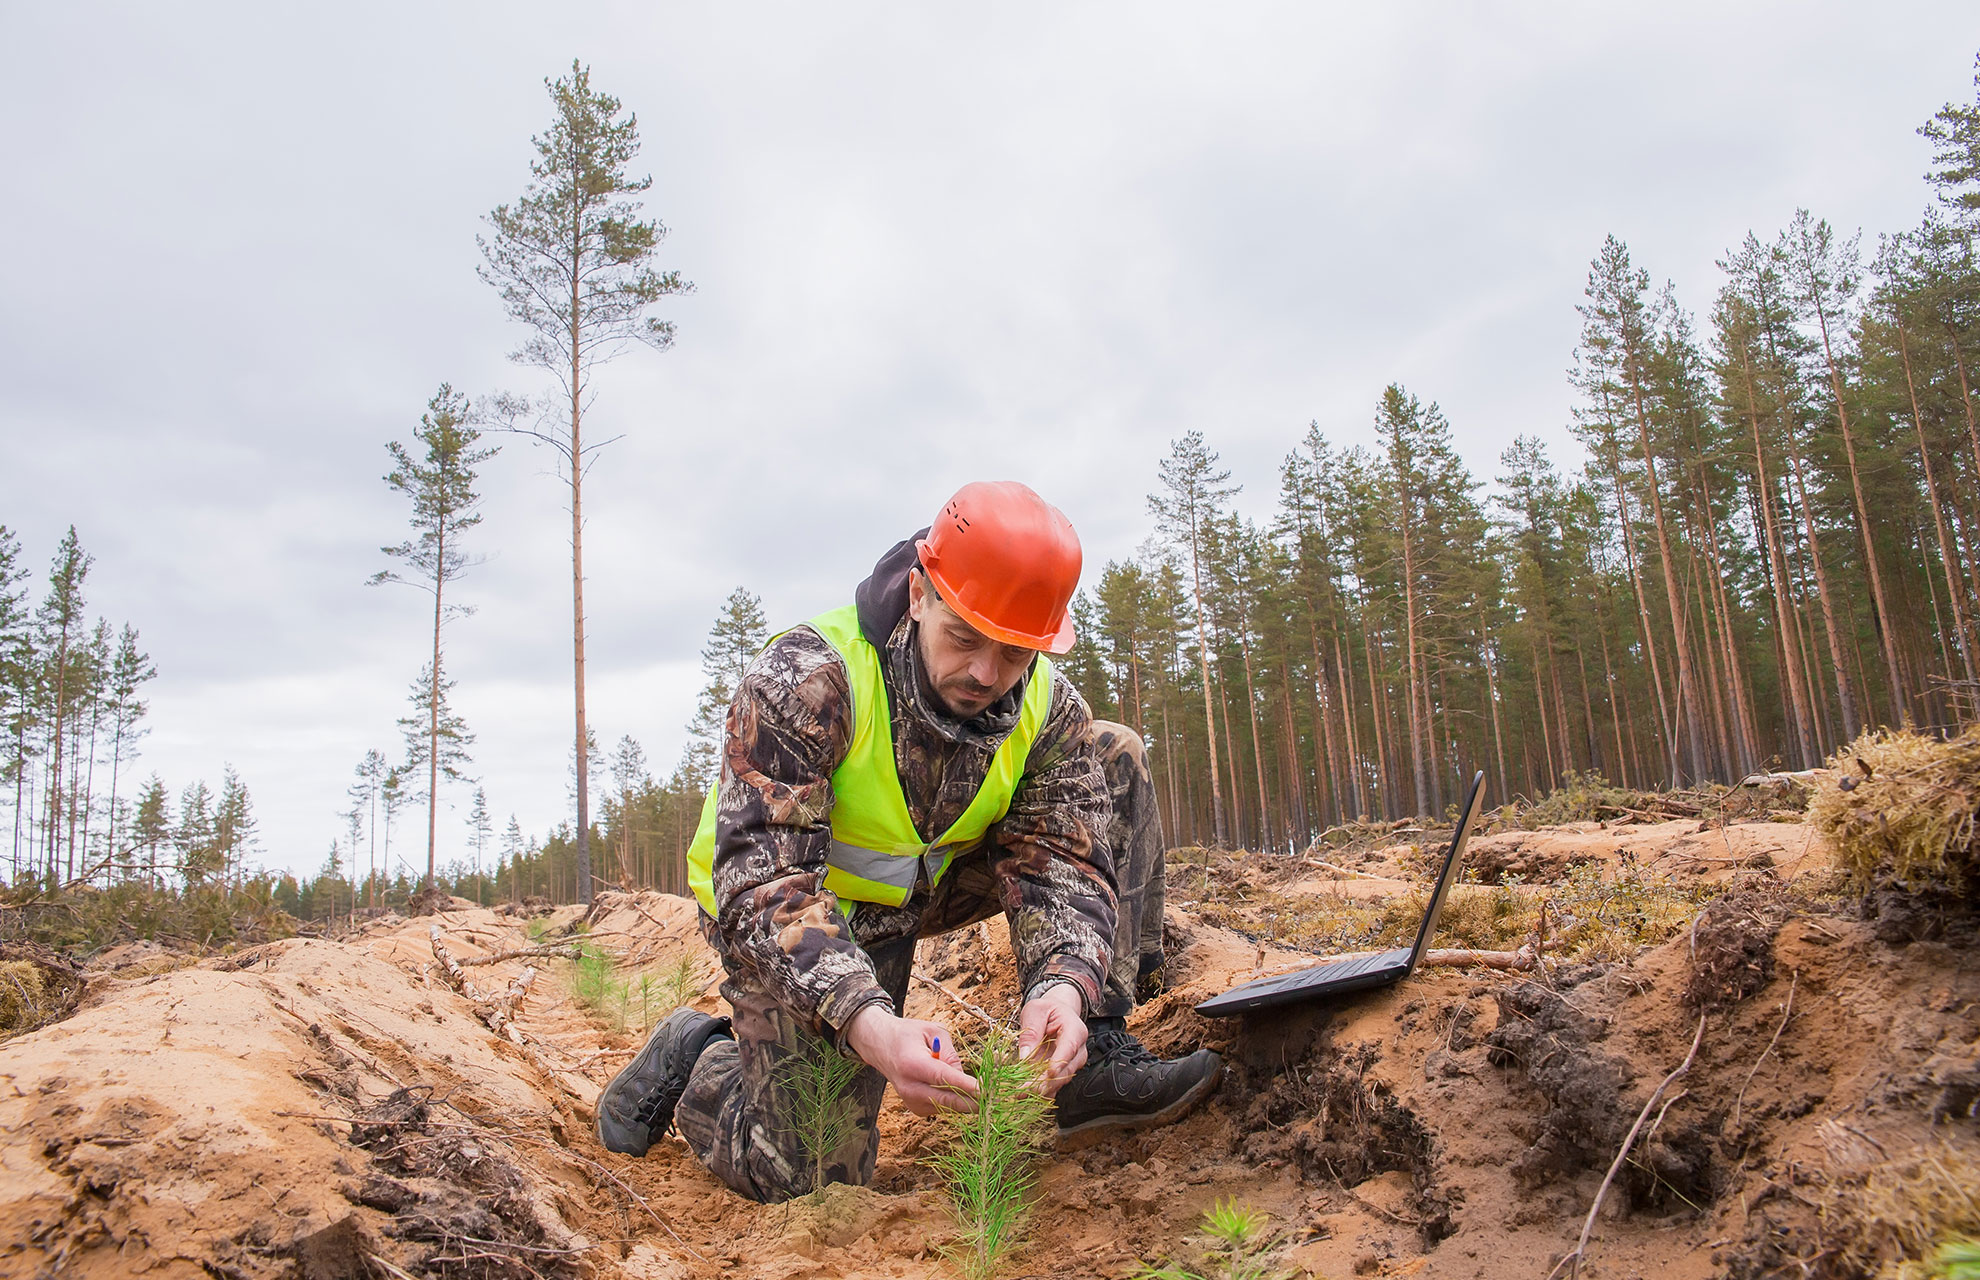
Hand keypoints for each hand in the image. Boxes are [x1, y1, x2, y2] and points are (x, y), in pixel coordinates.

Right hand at [844, 1005, 979, 1116]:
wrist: (881, 1047)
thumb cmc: (909, 1035)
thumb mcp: (933, 1031)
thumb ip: (950, 1054)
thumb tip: (964, 1078)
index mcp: (912, 1064)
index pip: (944, 1078)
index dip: (967, 1086)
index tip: (986, 1091)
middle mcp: (910, 1088)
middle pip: (948, 1100)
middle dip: (974, 1101)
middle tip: (996, 1098)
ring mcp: (912, 1102)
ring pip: (949, 1106)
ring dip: (965, 1099)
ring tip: (975, 1086)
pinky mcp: (917, 1110)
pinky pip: (943, 1106)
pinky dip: (954, 1099)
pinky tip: (954, 1086)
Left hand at [1016, 982, 1087, 1096]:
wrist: (1055, 1015)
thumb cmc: (1046, 1010)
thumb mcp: (1035, 1011)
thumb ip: (1031, 1031)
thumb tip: (1025, 1056)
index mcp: (1075, 1030)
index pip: (1070, 1048)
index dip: (1059, 1062)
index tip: (1048, 1073)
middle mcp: (1078, 1050)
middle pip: (1065, 1070)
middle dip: (1045, 1082)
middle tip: (1024, 1089)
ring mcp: (1072, 1064)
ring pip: (1059, 1081)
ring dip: (1040, 1090)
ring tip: (1019, 1093)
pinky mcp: (1062, 1073)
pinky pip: (1054, 1086)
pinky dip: (1041, 1092)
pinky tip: (1027, 1097)